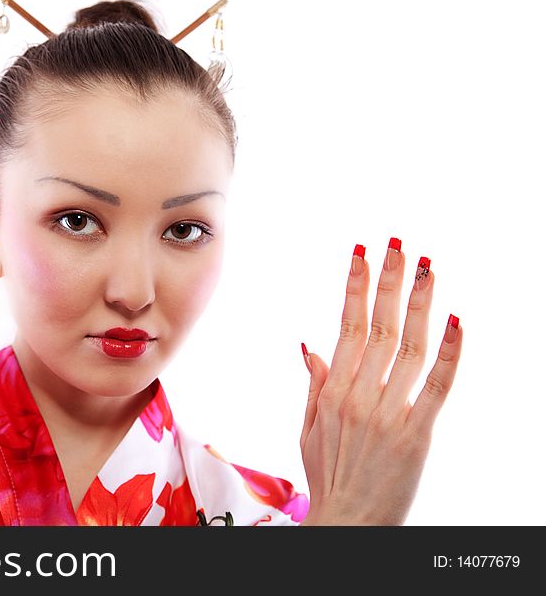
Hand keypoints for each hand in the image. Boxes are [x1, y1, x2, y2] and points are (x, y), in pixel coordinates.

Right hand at [299, 241, 462, 524]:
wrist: (348, 524)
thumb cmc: (328, 477)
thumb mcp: (310, 429)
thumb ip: (315, 384)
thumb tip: (310, 345)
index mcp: (333, 390)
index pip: (346, 325)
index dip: (355, 286)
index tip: (360, 252)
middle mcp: (359, 394)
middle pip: (378, 326)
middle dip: (387, 281)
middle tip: (396, 243)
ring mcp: (389, 412)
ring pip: (408, 347)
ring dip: (419, 304)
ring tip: (426, 267)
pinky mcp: (417, 434)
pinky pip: (437, 387)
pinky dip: (449, 353)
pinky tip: (457, 321)